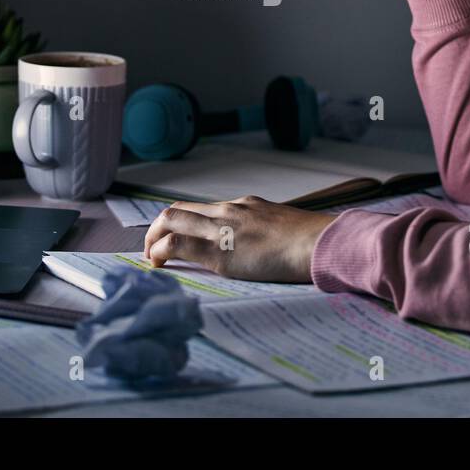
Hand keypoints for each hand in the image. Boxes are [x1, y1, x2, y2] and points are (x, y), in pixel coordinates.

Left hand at [142, 195, 335, 283]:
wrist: (319, 242)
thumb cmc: (311, 241)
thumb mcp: (282, 226)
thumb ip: (264, 231)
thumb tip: (261, 245)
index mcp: (245, 205)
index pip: (202, 208)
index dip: (182, 222)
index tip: (176, 236)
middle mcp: (229, 210)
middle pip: (179, 209)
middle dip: (158, 226)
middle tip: (153, 245)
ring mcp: (222, 228)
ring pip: (171, 219)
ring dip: (153, 237)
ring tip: (151, 257)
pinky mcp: (219, 250)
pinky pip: (178, 244)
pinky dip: (161, 251)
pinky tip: (158, 264)